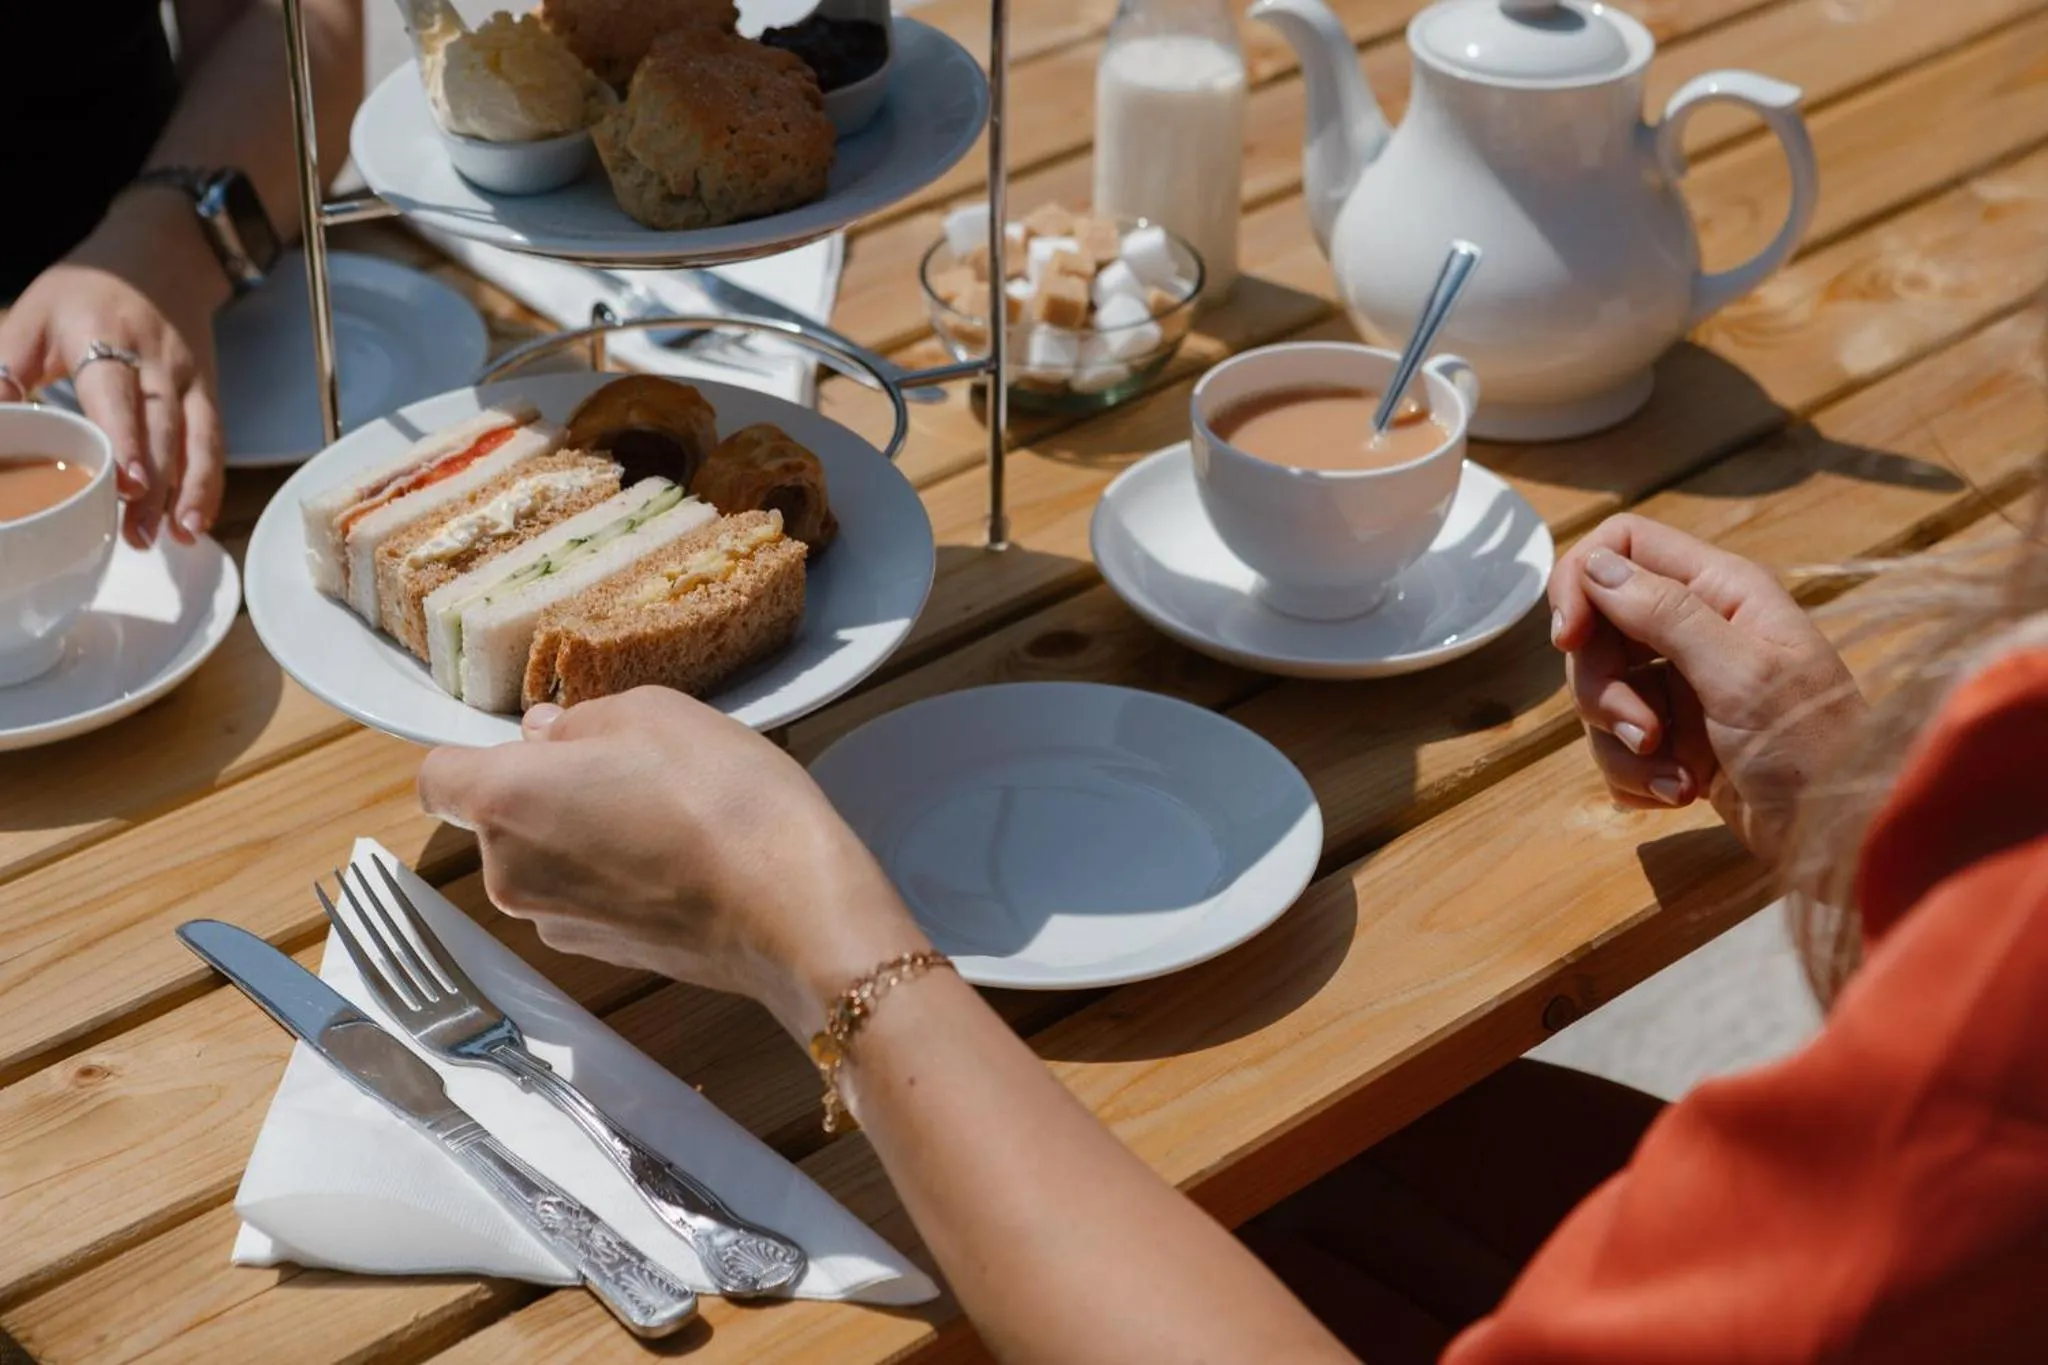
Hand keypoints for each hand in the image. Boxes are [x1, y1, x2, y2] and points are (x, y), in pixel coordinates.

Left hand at [0, 191, 228, 547]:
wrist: (159, 257)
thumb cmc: (84, 293)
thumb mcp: (31, 316)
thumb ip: (6, 370)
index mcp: (105, 334)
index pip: (118, 393)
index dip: (127, 439)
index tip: (129, 483)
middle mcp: (157, 360)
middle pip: (162, 428)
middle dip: (158, 485)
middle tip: (140, 534)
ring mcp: (190, 379)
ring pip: (197, 440)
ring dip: (191, 491)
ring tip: (180, 535)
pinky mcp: (208, 394)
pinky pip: (213, 442)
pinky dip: (209, 482)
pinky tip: (197, 518)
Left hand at [417, 688, 930, 1038]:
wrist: (792, 909)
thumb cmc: (721, 798)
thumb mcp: (653, 712)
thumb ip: (579, 721)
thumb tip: (546, 737)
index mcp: (506, 800)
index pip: (437, 776)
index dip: (475, 753)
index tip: (533, 743)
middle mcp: (509, 873)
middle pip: (498, 821)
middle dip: (547, 790)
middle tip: (630, 764)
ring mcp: (555, 923)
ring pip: (546, 860)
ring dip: (585, 833)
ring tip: (667, 811)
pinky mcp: (602, 955)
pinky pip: (588, 898)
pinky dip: (618, 876)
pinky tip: (682, 857)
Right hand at [1548, 514, 1863, 862]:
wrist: (1848, 837)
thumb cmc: (1814, 747)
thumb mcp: (1741, 674)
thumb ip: (1666, 613)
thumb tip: (1595, 564)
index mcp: (1720, 591)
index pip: (1621, 547)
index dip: (1581, 583)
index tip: (1569, 640)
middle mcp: (1697, 630)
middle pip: (1598, 631)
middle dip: (1604, 689)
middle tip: (1643, 733)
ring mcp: (1683, 689)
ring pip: (1601, 695)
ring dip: (1622, 746)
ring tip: (1678, 780)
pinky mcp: (1676, 743)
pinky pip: (1615, 746)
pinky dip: (1637, 776)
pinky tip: (1680, 794)